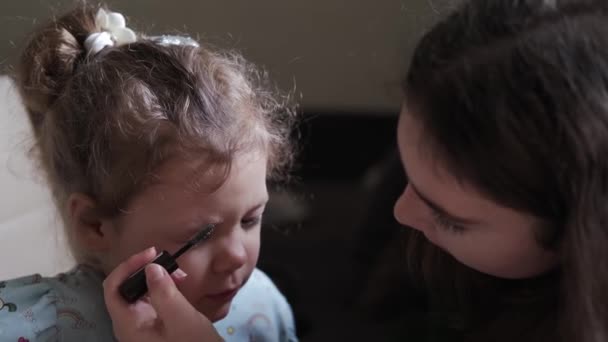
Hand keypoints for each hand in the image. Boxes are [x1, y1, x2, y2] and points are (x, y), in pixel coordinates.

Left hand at [103, 247, 223, 341]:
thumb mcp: (182, 319)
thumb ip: (165, 293)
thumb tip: (150, 266)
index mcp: (128, 325)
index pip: (113, 288)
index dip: (127, 267)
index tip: (152, 253)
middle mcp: (129, 325)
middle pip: (124, 288)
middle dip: (145, 270)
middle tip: (168, 261)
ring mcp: (142, 326)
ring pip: (139, 293)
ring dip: (156, 278)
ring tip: (179, 273)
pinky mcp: (154, 325)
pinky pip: (152, 301)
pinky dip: (163, 288)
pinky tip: (179, 283)